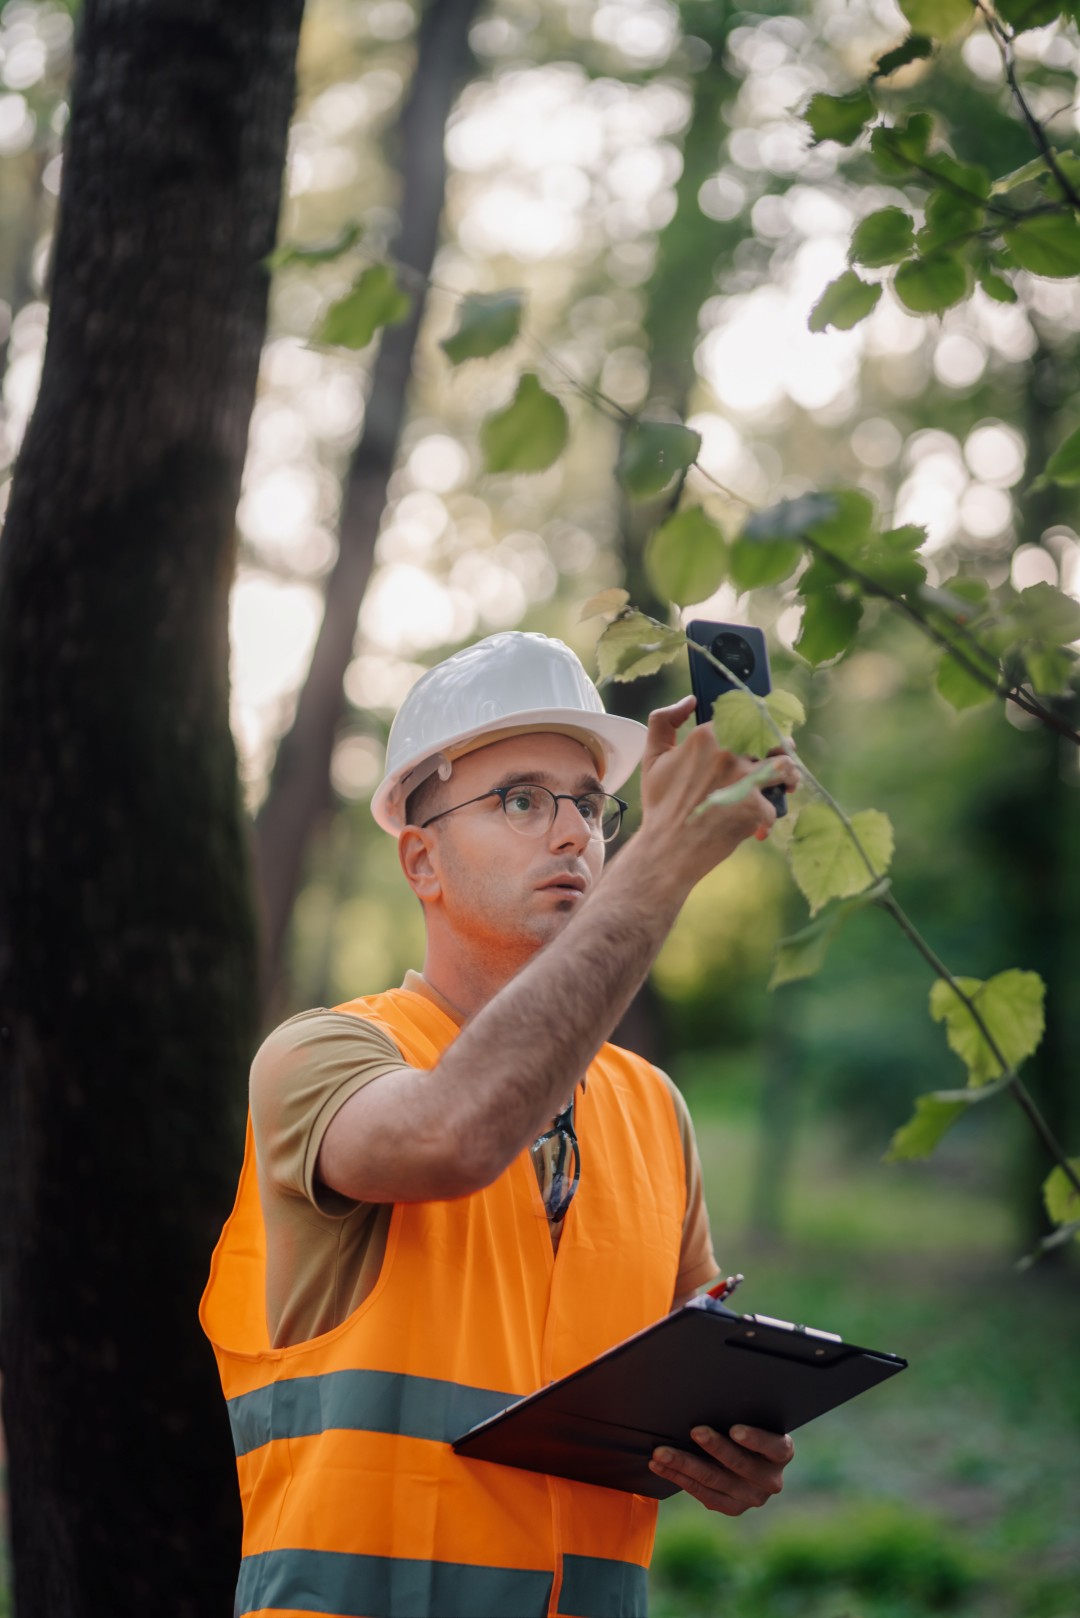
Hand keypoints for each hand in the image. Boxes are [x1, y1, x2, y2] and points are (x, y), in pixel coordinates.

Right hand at [637, 697, 798, 892]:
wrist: (667, 849)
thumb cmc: (660, 804)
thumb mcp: (653, 757)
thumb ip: (663, 721)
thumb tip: (689, 700)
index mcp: (706, 736)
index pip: (746, 716)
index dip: (760, 723)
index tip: (763, 731)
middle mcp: (728, 753)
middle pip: (772, 738)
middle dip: (781, 747)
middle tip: (780, 757)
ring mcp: (744, 780)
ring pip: (785, 767)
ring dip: (789, 776)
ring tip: (786, 784)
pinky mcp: (755, 808)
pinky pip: (774, 806)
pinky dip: (768, 816)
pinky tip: (759, 824)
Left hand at [649, 1423, 794, 1515]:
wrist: (749, 1458)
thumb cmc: (746, 1425)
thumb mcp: (752, 1418)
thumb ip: (739, 1412)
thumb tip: (708, 1396)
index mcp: (782, 1453)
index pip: (774, 1447)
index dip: (754, 1439)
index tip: (734, 1429)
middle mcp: (771, 1480)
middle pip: (738, 1463)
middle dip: (713, 1446)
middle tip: (693, 1431)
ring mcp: (751, 1497)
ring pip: (714, 1480)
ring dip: (684, 1464)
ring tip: (662, 1452)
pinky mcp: (732, 1507)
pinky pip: (702, 1493)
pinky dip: (678, 1477)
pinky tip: (660, 1466)